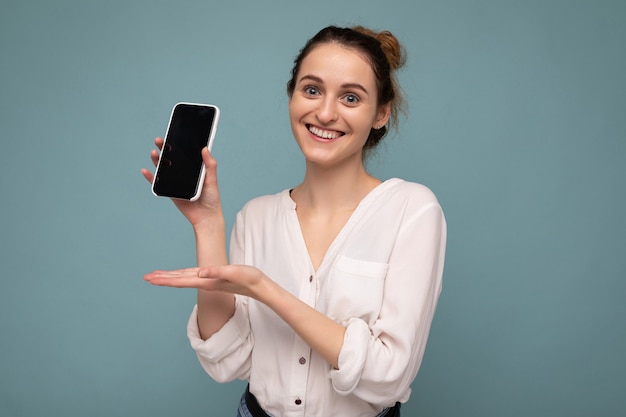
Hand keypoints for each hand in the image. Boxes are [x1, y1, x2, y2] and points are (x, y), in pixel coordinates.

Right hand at [141, 137, 222, 226]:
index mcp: (193, 167)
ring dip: (157, 160)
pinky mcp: (170, 191)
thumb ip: (210, 165)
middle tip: (160, 140)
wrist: (205, 216)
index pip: (184, 153)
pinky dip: (150, 177)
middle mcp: (183, 172)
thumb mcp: (212, 180)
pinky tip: (145, 170)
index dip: (177, 144)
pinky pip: (158, 183)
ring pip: (163, 168)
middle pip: (171, 158)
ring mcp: (175, 181)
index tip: (173, 134)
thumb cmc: (211, 198)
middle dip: (164, 148)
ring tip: (154, 153)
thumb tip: (205, 148)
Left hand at [144, 265, 267, 299]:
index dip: (165, 279)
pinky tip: (178, 274)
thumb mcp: (234, 272)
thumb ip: (217, 272)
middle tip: (145, 278)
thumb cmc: (249, 279)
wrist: (259, 287)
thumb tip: (200, 272)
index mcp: (206, 281)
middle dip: (162, 279)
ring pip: (184, 278)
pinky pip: (192, 276)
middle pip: (179, 280)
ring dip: (169, 278)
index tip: (151, 279)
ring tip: (156, 277)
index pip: (181, 280)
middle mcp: (204, 282)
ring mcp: (208, 281)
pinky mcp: (213, 277)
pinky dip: (181, 274)